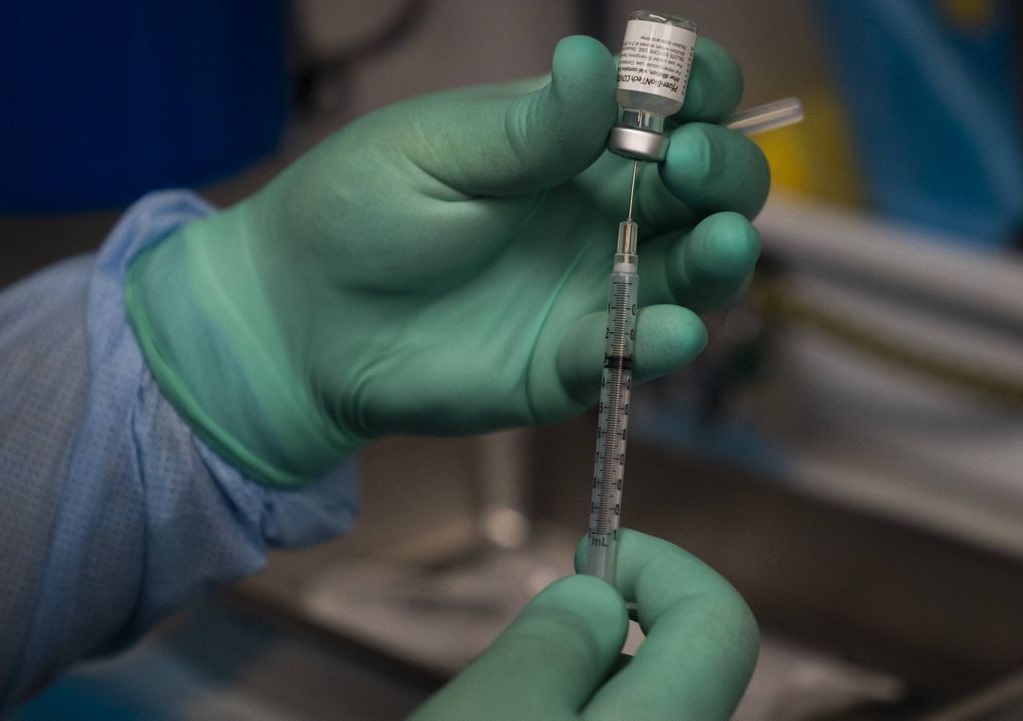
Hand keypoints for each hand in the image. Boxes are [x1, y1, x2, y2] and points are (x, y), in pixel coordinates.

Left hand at [126, 35, 768, 485]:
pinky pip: (633, 351)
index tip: (691, 93)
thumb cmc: (358, 209)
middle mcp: (604, 211)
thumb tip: (597, 60)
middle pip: (706, 189)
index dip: (700, 92)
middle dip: (723, 172)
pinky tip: (667, 329)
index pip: (670, 107)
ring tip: (723, 242)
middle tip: (688, 166)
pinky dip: (660, 342)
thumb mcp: (436, 149)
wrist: (299, 319)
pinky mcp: (574, 361)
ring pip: (694, 272)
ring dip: (722, 258)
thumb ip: (527, 127)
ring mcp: (596, 288)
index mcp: (576, 142)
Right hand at [410, 530, 758, 720]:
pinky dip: (571, 711)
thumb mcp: (486, 710)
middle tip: (534, 628)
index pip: (719, 621)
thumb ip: (555, 641)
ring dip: (583, 675)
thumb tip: (599, 596)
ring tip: (502, 699)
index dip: (660, 565)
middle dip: (612, 623)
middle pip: (683, 661)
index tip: (587, 553)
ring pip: (641, 701)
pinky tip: (517, 716)